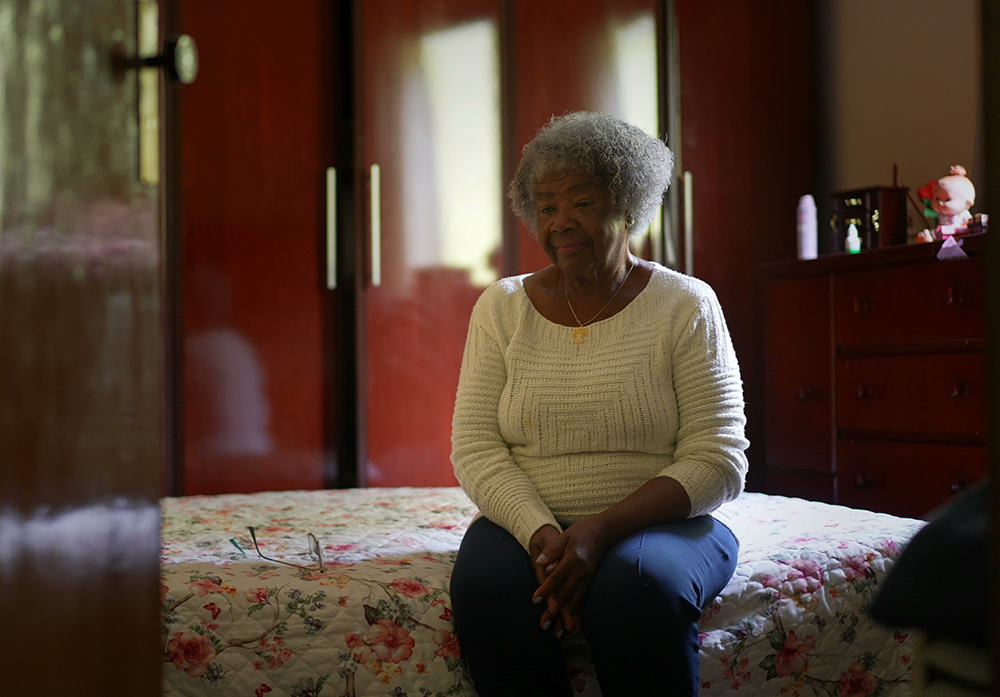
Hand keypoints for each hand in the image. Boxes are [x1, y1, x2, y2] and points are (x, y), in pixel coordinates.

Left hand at [530, 518, 612, 636]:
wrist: (604, 531)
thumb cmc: (582, 531)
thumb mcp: (565, 536)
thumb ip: (552, 550)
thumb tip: (540, 562)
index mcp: (573, 560)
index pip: (556, 578)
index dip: (545, 589)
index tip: (535, 600)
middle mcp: (581, 573)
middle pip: (565, 594)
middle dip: (554, 611)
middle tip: (544, 625)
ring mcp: (587, 579)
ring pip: (574, 601)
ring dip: (565, 617)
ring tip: (558, 632)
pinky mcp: (590, 582)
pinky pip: (582, 600)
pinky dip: (576, 613)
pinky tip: (573, 625)